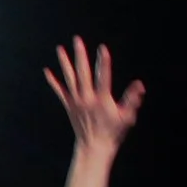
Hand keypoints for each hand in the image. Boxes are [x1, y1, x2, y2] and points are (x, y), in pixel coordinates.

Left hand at [44, 38, 142, 155]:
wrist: (94, 147)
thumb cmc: (113, 132)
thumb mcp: (126, 117)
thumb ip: (132, 99)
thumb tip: (139, 85)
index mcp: (101, 99)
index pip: (103, 77)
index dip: (104, 62)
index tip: (102, 49)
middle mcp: (86, 98)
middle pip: (82, 72)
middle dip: (80, 55)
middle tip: (77, 40)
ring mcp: (75, 101)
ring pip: (69, 78)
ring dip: (64, 63)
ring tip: (60, 49)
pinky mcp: (69, 106)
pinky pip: (60, 91)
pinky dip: (53, 81)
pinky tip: (47, 71)